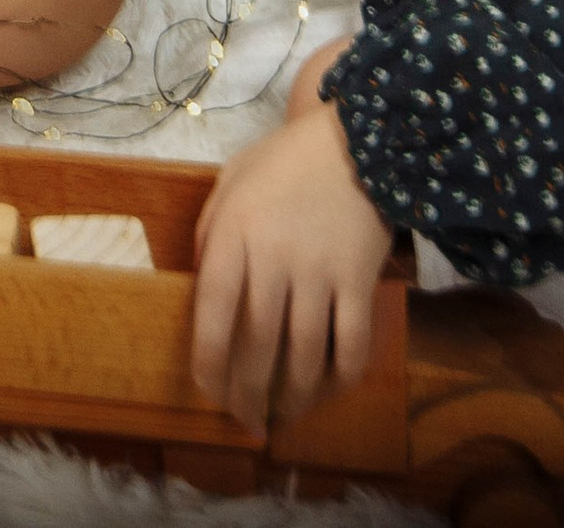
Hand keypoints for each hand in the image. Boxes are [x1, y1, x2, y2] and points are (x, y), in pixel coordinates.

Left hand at [190, 103, 393, 429]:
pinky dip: (339, 380)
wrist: (354, 144)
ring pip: (305, 355)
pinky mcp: (361, 284)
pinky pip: (352, 347)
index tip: (208, 391)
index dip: (208, 360)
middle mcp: (274, 259)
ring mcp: (321, 273)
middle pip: (258, 344)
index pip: (211, 311)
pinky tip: (326, 392)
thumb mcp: (229, 185)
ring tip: (280, 415)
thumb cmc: (281, 165)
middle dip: (248, 392)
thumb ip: (211, 236)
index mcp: (233, 233)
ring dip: (292, 396)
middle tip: (244, 419)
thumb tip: (202, 293)